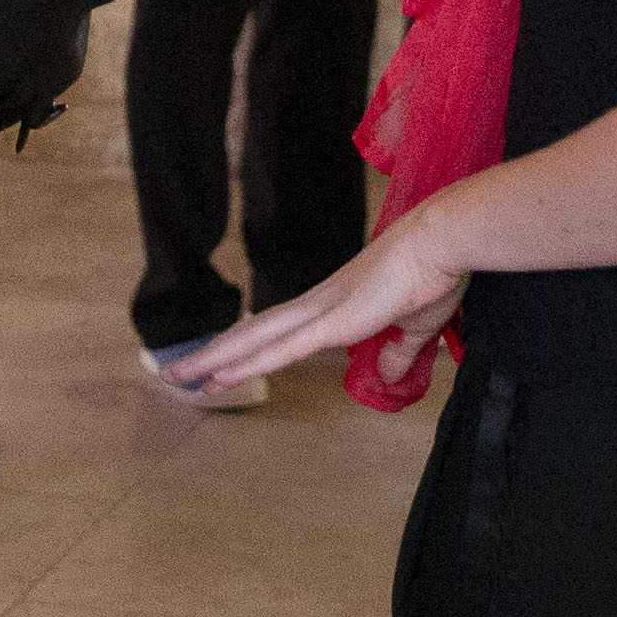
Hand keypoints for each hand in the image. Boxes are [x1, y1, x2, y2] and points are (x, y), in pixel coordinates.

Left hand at [170, 201, 473, 398]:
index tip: (218, 363)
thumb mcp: (416, 325)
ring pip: (256, 340)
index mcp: (335, 305)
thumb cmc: (434, 273)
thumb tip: (389, 373)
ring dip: (215, 359)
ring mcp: (322, 312)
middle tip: (174, 372)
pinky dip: (251, 363)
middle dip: (212, 354)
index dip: (247, 348)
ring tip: (178, 375)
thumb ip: (398, 351)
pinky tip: (222, 375)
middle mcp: (318, 305)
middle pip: (254, 334)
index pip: (279, 331)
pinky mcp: (335, 321)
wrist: (443, 240)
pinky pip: (285, 349)